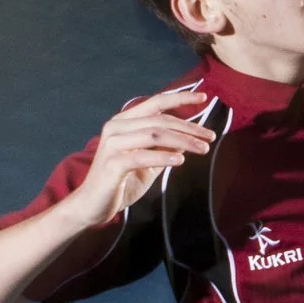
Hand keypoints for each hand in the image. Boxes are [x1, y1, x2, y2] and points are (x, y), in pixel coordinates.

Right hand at [70, 85, 213, 224]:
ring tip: (202, 149)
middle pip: (160, 120)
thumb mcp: (148, 161)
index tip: (203, 97)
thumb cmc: (121, 181)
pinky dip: (164, 157)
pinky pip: (143, 156)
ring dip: (183, 141)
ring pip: (154, 135)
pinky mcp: (112, 163)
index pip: (156, 103)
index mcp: (124, 121)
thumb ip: (164, 147)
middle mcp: (116, 127)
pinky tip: (180, 161)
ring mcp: (112, 144)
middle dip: (189, 127)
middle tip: (210, 137)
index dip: (180, 98)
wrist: (93, 205)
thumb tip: (190, 136)